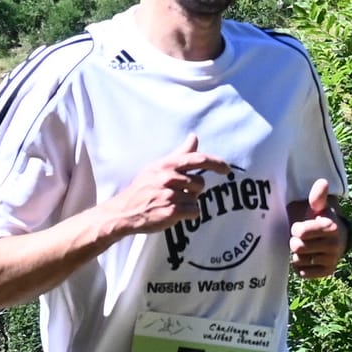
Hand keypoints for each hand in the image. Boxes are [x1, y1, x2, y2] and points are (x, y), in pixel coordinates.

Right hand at [103, 133, 231, 237]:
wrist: (125, 211)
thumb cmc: (143, 188)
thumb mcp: (158, 167)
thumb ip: (179, 153)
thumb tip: (194, 137)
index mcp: (167, 164)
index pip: (197, 159)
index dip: (215, 163)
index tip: (226, 169)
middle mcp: (168, 177)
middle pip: (200, 184)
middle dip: (193, 191)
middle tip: (177, 194)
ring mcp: (169, 194)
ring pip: (196, 199)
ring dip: (188, 203)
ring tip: (171, 203)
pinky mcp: (171, 211)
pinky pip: (194, 212)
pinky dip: (189, 215)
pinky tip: (174, 213)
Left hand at [289, 177, 347, 278]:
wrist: (337, 239)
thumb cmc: (320, 220)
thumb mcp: (318, 208)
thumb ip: (317, 197)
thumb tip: (322, 181)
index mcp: (331, 227)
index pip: (299, 232)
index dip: (295, 229)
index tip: (299, 227)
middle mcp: (334, 244)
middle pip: (297, 247)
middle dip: (294, 242)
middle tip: (300, 239)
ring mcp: (332, 259)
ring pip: (299, 260)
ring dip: (298, 254)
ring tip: (306, 248)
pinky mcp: (328, 272)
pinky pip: (303, 273)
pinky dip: (300, 266)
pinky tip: (307, 258)